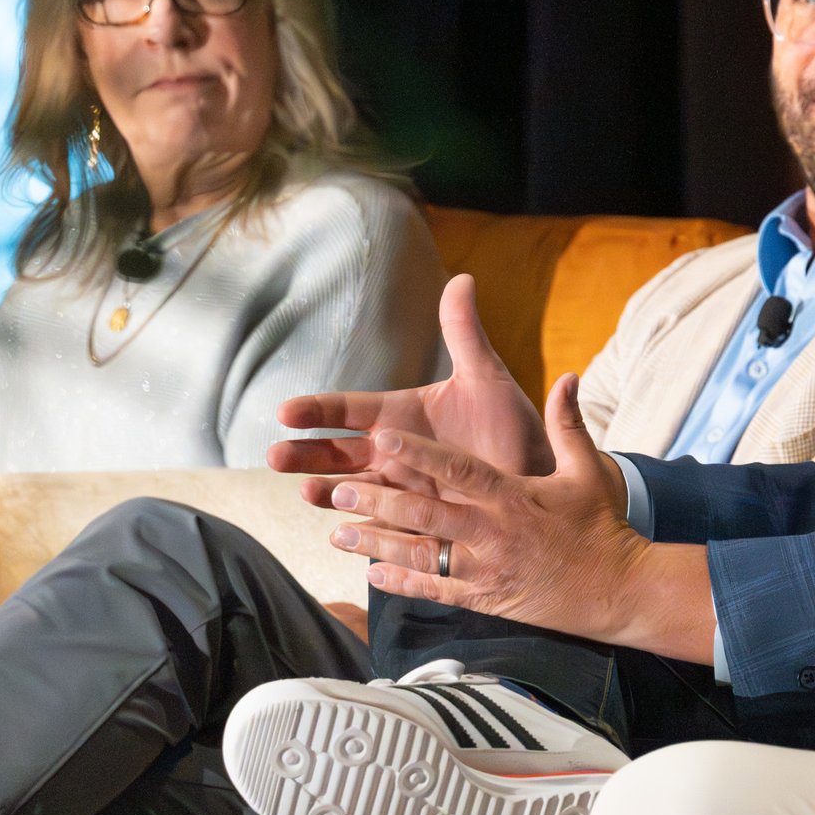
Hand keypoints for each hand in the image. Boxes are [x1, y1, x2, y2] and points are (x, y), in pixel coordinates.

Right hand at [270, 275, 548, 503]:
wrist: (538, 473)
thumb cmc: (510, 425)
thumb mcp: (487, 378)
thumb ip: (464, 334)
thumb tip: (461, 279)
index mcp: (400, 416)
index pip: (348, 409)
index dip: (317, 409)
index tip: (286, 410)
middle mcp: (393, 452)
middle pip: (338, 453)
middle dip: (306, 454)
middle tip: (276, 456)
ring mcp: (401, 489)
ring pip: (352, 492)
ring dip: (328, 493)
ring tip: (307, 493)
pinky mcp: (416, 523)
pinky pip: (382, 528)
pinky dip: (363, 530)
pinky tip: (343, 534)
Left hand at [321, 374, 714, 662]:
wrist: (618, 590)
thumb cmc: (602, 527)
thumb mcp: (588, 471)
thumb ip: (567, 425)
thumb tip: (567, 378)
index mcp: (513, 496)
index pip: (457, 469)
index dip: (418, 453)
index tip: (381, 436)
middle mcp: (492, 533)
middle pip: (425, 514)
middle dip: (378, 502)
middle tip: (338, 489)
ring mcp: (485, 569)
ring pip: (420, 555)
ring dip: (376, 543)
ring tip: (337, 533)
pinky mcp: (485, 598)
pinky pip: (435, 590)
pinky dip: (402, 582)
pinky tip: (372, 573)